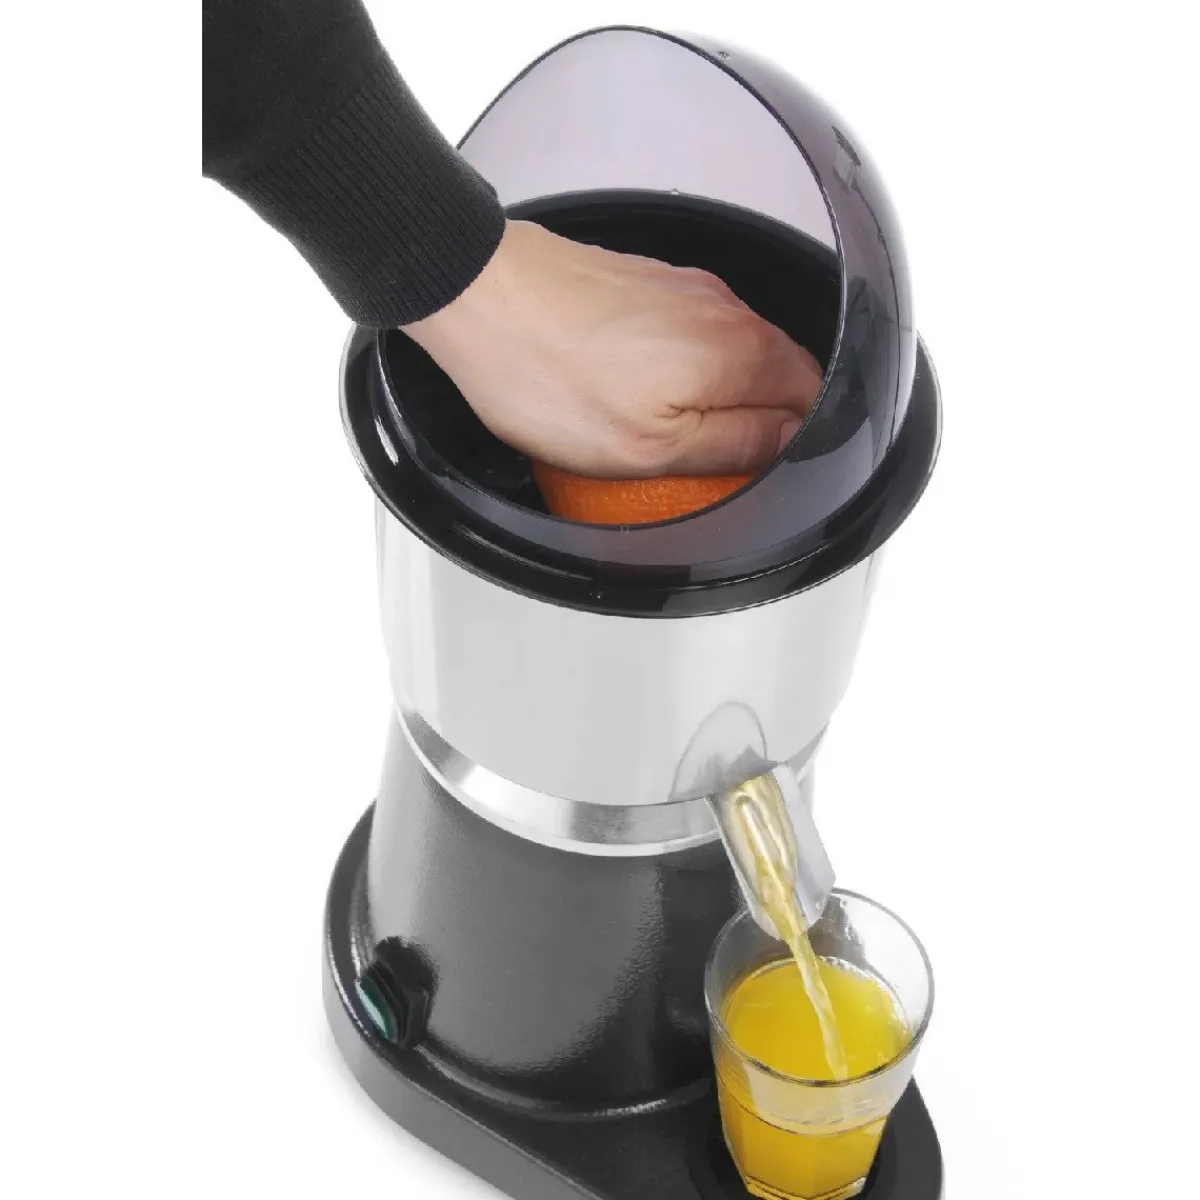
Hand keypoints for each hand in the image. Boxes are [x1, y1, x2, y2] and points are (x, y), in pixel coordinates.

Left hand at [403, 220, 822, 477]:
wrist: (475, 294)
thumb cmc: (544, 373)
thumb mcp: (648, 447)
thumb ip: (733, 447)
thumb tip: (787, 445)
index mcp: (740, 350)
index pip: (813, 400)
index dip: (793, 444)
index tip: (756, 470)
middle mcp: (724, 308)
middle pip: (776, 374)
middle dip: (757, 420)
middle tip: (710, 462)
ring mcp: (684, 289)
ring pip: (729, 354)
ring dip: (713, 395)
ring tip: (662, 431)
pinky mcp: (646, 282)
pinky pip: (687, 334)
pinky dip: (677, 368)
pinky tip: (632, 391)